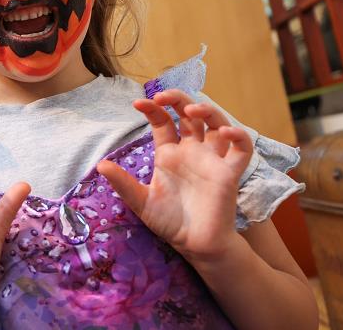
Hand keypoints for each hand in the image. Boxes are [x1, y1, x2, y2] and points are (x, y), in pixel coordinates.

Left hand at [97, 90, 252, 264]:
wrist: (194, 246)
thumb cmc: (169, 222)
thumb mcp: (141, 201)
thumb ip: (123, 183)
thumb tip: (100, 165)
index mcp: (170, 153)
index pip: (163, 121)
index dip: (152, 109)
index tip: (138, 104)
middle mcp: (192, 151)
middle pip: (190, 114)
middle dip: (178, 98)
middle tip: (162, 96)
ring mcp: (212, 160)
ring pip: (218, 123)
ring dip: (208, 110)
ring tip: (191, 109)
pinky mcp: (230, 173)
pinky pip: (242, 149)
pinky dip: (239, 136)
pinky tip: (226, 132)